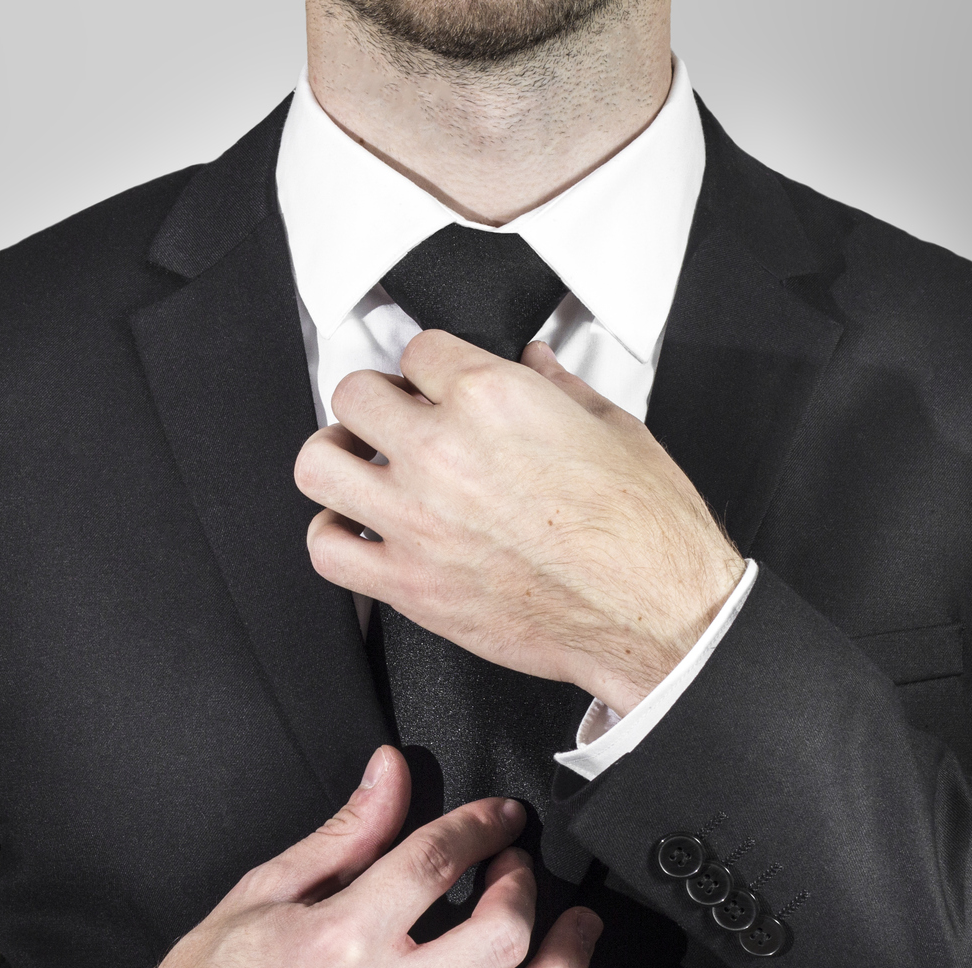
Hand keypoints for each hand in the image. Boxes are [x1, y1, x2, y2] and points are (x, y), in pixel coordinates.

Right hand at [108, 745, 610, 967]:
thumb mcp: (259, 894)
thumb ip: (342, 836)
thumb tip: (390, 774)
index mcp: (339, 939)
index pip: (440, 861)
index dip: (481, 827)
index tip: (496, 821)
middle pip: (500, 936)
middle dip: (527, 887)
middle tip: (522, 871)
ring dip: (568, 967)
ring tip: (578, 933)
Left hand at [297, 332, 745, 712]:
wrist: (653, 612)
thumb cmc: (643, 529)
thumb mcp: (612, 427)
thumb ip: (558, 387)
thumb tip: (536, 365)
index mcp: (492, 398)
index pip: (418, 351)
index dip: (429, 368)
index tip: (434, 385)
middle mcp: (442, 452)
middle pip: (354, 395)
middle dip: (375, 402)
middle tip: (391, 419)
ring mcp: (417, 519)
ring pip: (318, 465)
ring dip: (336, 459)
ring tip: (358, 465)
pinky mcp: (410, 584)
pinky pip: (327, 550)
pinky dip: (332, 537)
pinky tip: (358, 531)